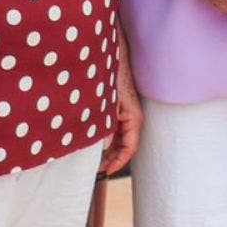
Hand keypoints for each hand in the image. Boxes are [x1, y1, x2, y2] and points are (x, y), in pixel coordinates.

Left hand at [101, 40, 142, 174]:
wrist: (110, 52)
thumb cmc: (111, 74)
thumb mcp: (106, 101)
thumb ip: (106, 124)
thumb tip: (105, 146)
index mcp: (134, 119)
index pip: (130, 149)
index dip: (118, 164)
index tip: (104, 174)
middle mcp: (132, 119)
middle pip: (124, 148)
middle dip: (111, 161)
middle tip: (95, 173)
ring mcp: (125, 114)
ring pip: (119, 140)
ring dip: (108, 152)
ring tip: (92, 163)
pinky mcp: (118, 109)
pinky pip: (114, 130)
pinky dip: (105, 140)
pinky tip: (92, 144)